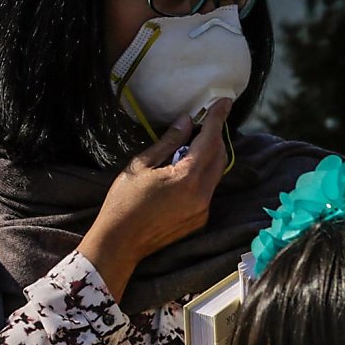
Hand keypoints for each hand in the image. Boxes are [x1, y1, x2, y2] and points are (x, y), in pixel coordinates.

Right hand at [78, 97, 232, 299]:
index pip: (209, 142)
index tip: (224, 102)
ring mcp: (204, 210)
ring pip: (215, 174)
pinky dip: (202, 174)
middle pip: (219, 157)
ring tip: (193, 141)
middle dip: (215, 136)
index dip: (217, 119)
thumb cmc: (123, 201)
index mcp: (187, 179)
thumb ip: (168, 142)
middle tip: (206, 119)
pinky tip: (185, 168)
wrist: (120, 242)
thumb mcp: (141, 165)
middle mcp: (202, 195)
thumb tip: (187, 122)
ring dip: (209, 155)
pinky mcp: (201, 220)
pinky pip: (208, 189)